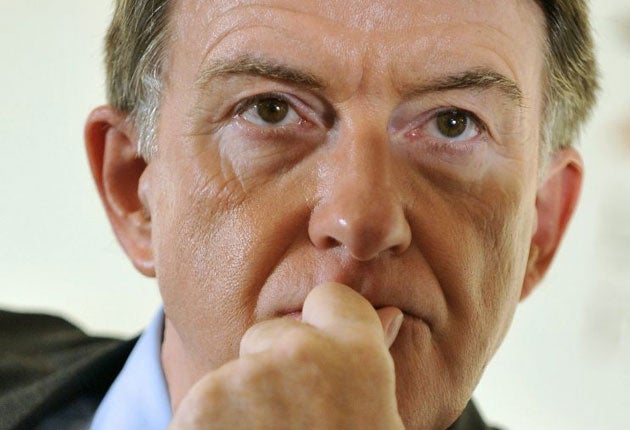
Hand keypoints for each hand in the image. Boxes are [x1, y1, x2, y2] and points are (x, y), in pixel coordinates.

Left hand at [169, 282, 404, 428]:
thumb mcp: (372, 419)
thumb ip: (368, 363)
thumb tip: (391, 314)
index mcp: (357, 356)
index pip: (329, 298)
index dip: (323, 328)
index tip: (319, 362)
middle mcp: (300, 352)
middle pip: (268, 335)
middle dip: (270, 371)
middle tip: (290, 429)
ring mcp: (244, 379)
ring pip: (233, 374)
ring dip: (240, 407)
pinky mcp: (198, 408)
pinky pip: (202, 405)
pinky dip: (209, 428)